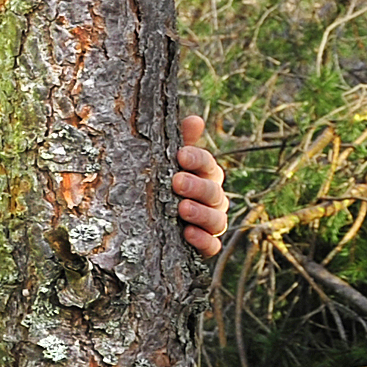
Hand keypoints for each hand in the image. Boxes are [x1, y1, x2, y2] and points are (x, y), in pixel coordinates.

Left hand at [175, 113, 229, 257]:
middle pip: (214, 191)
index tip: (181, 155)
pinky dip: (203, 241)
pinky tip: (188, 234)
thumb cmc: (161, 181)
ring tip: (182, 209)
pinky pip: (212, 246)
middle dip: (197, 186)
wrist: (148, 222)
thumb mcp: (166, 161)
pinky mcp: (204, 245)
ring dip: (201, 213)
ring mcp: (210, 223)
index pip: (208, 164)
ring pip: (217, 219)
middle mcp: (213, 198)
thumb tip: (196, 120)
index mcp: (205, 175)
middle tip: (177, 182)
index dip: (198, 159)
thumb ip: (180, 141)